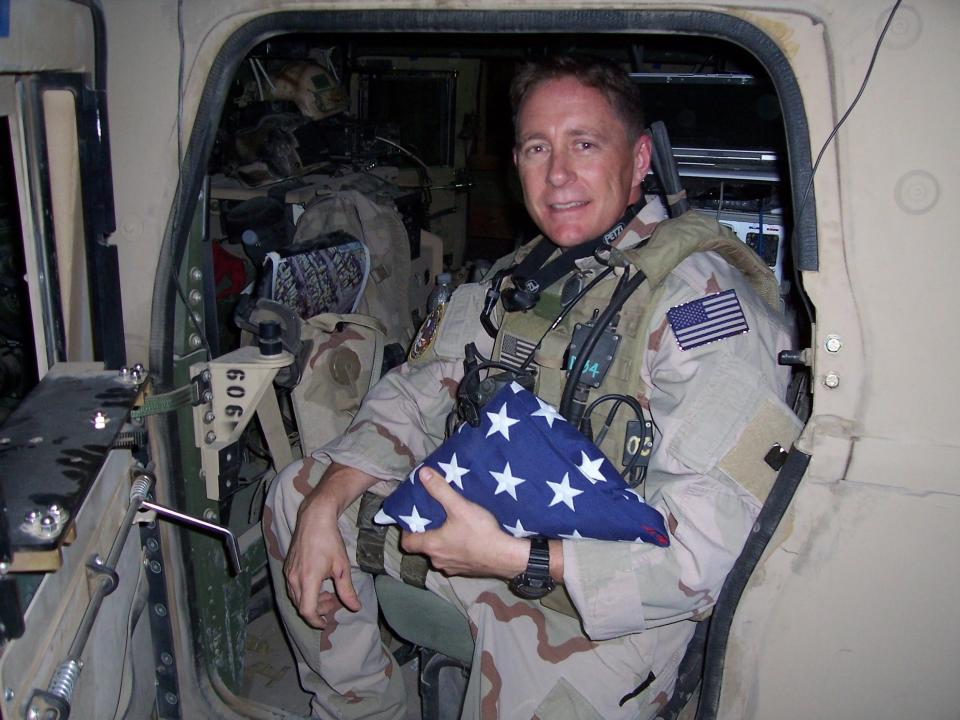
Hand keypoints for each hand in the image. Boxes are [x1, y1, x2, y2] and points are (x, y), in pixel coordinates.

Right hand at [283, 489, 360, 627]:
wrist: (314, 519)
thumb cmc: (329, 541)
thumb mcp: (342, 566)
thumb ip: (347, 590)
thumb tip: (355, 607)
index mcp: (307, 580)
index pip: (307, 611)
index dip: (316, 620)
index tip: (327, 621)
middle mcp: (293, 578)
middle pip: (301, 606)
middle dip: (318, 609)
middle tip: (333, 601)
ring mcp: (287, 572)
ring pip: (295, 597)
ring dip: (310, 600)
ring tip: (327, 592)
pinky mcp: (286, 567)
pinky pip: (292, 587)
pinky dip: (304, 592)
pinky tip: (317, 582)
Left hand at [400, 467, 527, 578]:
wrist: (507, 557)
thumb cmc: (480, 532)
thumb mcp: (459, 506)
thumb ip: (440, 490)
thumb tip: (422, 473)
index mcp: (432, 546)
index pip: (407, 543)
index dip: (408, 531)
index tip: (414, 520)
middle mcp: (439, 560)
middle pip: (426, 548)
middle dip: (429, 534)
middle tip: (436, 518)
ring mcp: (453, 568)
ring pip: (441, 555)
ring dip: (444, 544)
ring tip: (453, 527)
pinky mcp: (468, 572)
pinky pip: (456, 561)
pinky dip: (458, 551)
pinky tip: (469, 541)